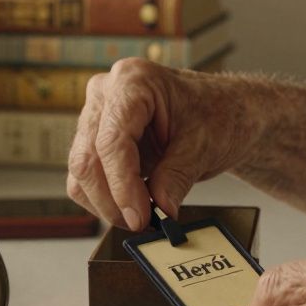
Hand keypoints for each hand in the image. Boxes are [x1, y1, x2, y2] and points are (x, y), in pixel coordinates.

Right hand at [66, 58, 257, 230]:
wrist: (223, 111)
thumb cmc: (216, 113)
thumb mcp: (204, 145)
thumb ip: (177, 178)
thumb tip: (160, 211)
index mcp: (132, 81)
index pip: (112, 141)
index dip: (122, 185)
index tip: (139, 217)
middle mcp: (106, 94)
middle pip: (88, 158)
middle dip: (112, 200)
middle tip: (142, 224)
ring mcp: (96, 116)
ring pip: (82, 172)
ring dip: (107, 204)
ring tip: (142, 217)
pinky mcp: (95, 140)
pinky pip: (86, 178)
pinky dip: (107, 199)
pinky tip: (134, 206)